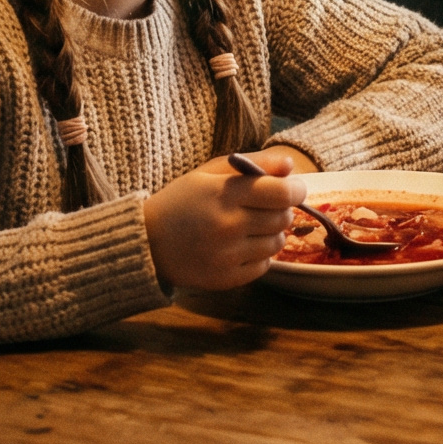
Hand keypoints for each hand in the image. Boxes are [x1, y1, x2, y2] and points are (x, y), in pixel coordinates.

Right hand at [142, 148, 304, 289]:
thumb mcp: (211, 172)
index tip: (293, 188)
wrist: (147, 242)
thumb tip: (290, 165)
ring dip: (272, 233)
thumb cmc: (182, 200)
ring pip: (277, 243)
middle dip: (282, 209)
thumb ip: (254, 164)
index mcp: (225, 195)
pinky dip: (261, 255)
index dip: (295, 189)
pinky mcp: (227, 279)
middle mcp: (229, 227)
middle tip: (267, 205)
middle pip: (283, 218)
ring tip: (252, 226)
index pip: (282, 193)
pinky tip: (242, 245)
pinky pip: (264, 266)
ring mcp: (228, 256)